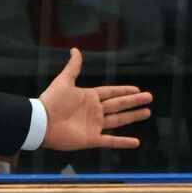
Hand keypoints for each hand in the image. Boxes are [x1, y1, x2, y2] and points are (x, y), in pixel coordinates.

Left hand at [39, 48, 153, 150]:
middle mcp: (93, 111)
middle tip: (149, 97)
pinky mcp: (91, 139)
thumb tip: (75, 49)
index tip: (137, 89)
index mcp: (88, 97)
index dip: (123, 91)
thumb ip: (73, 67)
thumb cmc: (52, 101)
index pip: (110, 92)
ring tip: (147, 112)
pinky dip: (122, 142)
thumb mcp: (64, 81)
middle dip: (133, 101)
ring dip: (132, 117)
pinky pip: (110, 141)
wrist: (42, 122)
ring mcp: (94, 125)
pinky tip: (136, 142)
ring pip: (118, 120)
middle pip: (118, 105)